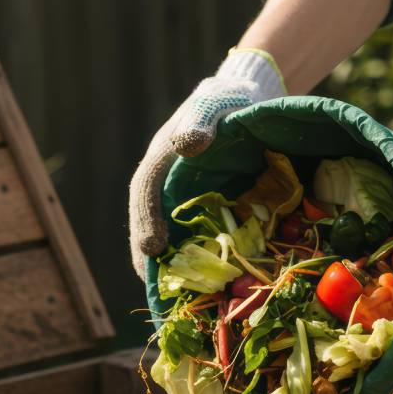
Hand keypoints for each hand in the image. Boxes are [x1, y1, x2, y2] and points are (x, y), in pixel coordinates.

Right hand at [128, 49, 284, 278]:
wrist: (247, 98)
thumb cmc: (228, 98)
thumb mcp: (215, 103)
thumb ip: (200, 120)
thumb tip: (189, 145)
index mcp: (162, 158)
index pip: (145, 191)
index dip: (146, 220)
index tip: (151, 248)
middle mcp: (166, 182)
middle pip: (148, 221)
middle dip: (149, 256)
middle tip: (153, 289)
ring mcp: (181, 196)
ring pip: (169, 233)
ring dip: (170, 264)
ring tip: (176, 295)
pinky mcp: (202, 207)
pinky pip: (195, 235)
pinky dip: (198, 258)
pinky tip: (211, 282)